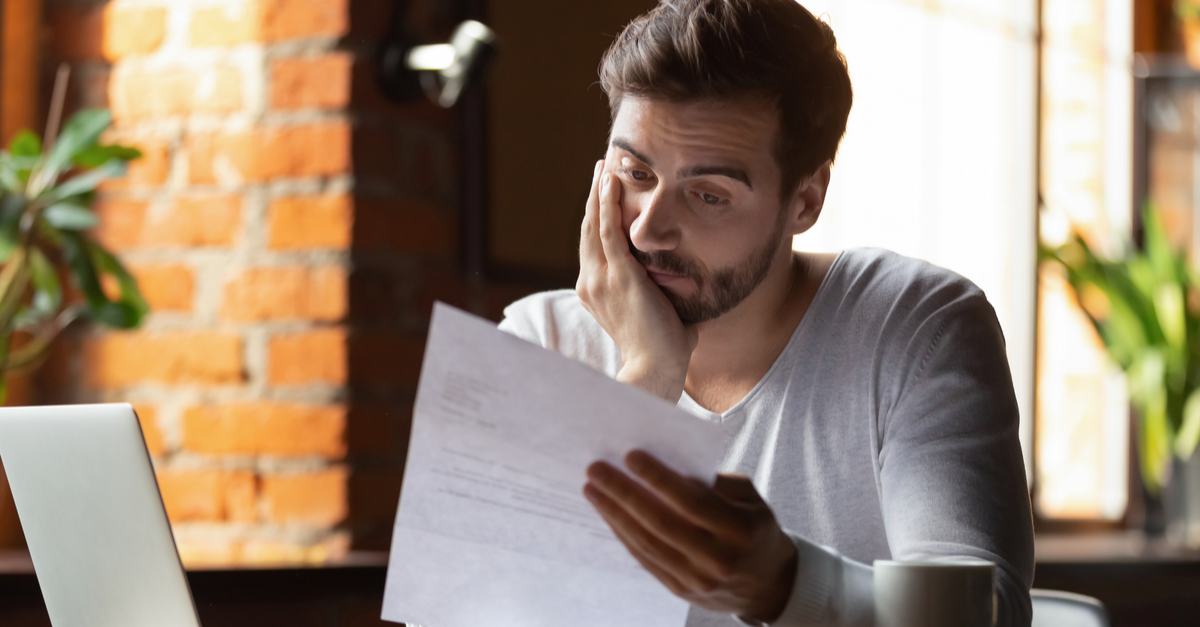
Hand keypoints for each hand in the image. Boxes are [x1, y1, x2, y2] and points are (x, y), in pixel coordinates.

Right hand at [576, 160, 696, 401]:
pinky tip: (610, 181)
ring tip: (603, 166)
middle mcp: (591, 282)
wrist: (656, 369)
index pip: (593, 245)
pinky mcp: (618, 275)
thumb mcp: (658, 312)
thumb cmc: (663, 349)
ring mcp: (601, 278)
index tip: (604, 194)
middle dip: (594, 197)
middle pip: (588, 229)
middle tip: (600, 168)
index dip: (597, 217)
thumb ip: (663, 293)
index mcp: (596, 291)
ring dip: (599, 192)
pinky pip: (608, 230)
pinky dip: (607, 203)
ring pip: (594, 224)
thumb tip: (685, 282)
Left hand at [583, 450, 797, 621]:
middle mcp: (718, 559)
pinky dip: (623, 535)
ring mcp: (697, 580)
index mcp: (740, 530)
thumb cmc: (755, 528)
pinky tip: (608, 514)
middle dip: (624, 493)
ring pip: (647, 543)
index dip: (658, 478)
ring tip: (593, 489)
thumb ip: (715, 482)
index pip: (691, 502)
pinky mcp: (681, 591)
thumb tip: (669, 467)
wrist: (769, 584)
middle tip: (596, 469)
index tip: (630, 456)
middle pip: (661, 522)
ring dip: (614, 514)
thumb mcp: (750, 498)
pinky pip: (645, 559)